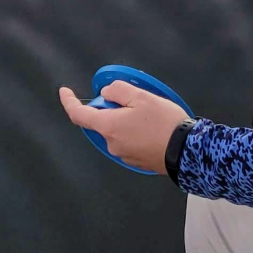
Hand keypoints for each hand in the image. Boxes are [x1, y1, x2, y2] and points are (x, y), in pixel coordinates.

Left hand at [59, 79, 185, 174]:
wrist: (188, 151)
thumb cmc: (163, 122)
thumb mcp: (141, 97)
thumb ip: (117, 91)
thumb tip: (106, 95)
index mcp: (108, 127)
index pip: (78, 115)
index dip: (68, 101)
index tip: (65, 91)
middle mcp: (111, 144)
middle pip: (102, 121)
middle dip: (112, 108)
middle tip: (135, 98)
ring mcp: (123, 155)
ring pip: (117, 130)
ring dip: (126, 119)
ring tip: (151, 113)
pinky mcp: (136, 161)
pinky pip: (129, 140)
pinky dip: (135, 131)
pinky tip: (154, 127)